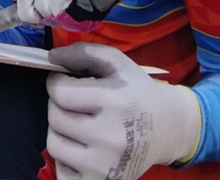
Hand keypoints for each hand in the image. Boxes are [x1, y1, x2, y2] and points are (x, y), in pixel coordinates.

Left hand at [46, 43, 199, 179]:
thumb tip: (51, 56)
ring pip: (54, 144)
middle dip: (59, 105)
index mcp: (116, 101)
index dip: (56, 82)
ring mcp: (105, 165)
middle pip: (55, 117)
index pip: (60, 92)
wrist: (168, 128)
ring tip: (79, 123)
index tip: (66, 82)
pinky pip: (62, 171)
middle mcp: (111, 136)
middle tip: (75, 103)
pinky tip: (83, 148)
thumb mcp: (118, 63)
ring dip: (61, 130)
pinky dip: (67, 158)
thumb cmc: (138, 92)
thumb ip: (84, 52)